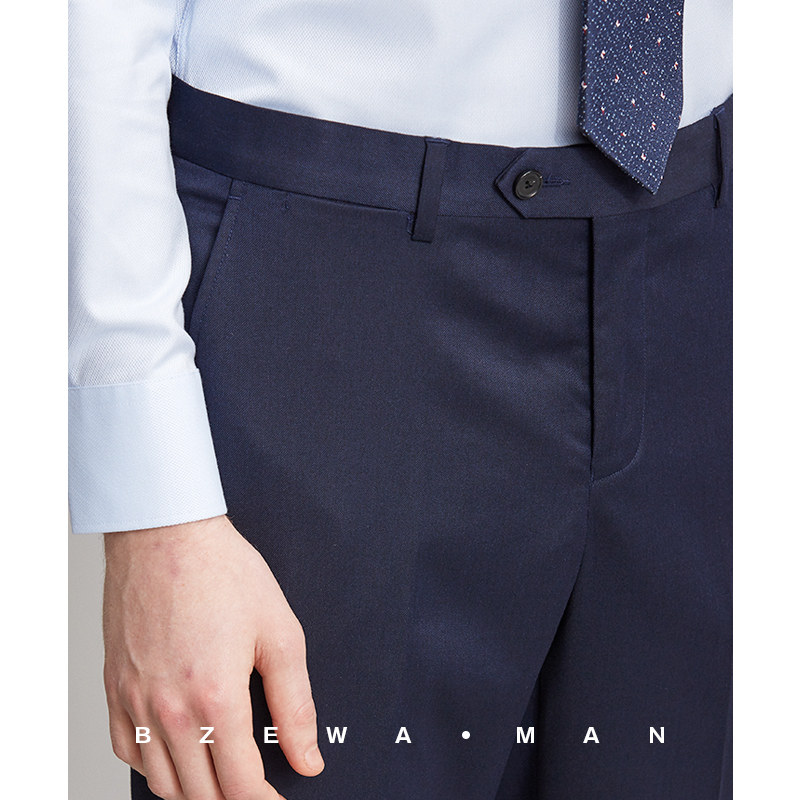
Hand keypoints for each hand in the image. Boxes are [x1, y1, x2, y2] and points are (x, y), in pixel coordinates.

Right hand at [102, 514, 322, 799]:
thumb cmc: (222, 572)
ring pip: (160, 783)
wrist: (166, 533)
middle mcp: (169, 709)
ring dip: (193, 793)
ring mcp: (134, 700)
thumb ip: (295, 703)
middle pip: (199, 793)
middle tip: (254, 790)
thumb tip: (307, 757)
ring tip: (219, 781)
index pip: (241, 784)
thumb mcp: (279, 632)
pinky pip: (125, 751)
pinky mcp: (114, 687)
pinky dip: (151, 767)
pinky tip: (173, 756)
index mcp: (216, 697)